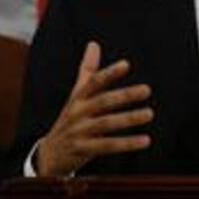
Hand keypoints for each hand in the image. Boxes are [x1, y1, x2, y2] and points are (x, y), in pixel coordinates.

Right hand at [36, 41, 153, 176]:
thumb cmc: (70, 120)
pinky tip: (145, 140)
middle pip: (102, 101)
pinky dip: (126, 143)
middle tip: (147, 90)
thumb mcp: (76, 95)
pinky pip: (107, 146)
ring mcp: (79, 132)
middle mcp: (77, 113)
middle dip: (125, 95)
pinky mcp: (82, 150)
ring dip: (129, 119)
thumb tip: (94, 44)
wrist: (49, 155)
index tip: (126, 65)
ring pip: (106, 123)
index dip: (109, 73)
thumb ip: (87, 71)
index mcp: (78, 98)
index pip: (94, 82)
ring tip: (149, 113)